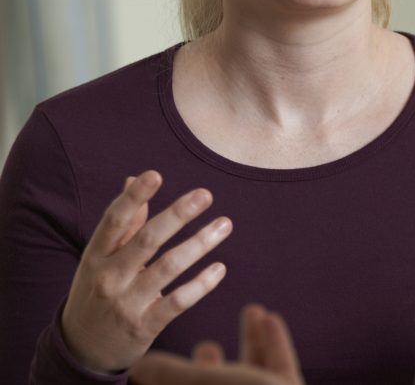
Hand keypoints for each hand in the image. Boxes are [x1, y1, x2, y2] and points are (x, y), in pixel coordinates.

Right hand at [61, 170, 232, 372]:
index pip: (114, 221)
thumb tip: (133, 178)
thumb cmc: (98, 290)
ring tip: (225, 224)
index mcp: (96, 255)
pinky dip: (201, 284)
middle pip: (147, 240)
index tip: (155, 174)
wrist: (82, 348)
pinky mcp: (145, 325)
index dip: (133, 197)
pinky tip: (220, 268)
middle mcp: (109, 277)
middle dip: (177, 215)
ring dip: (200, 243)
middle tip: (205, 194)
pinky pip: (178, 302)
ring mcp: (127, 303)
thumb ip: (123, 222)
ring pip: (168, 267)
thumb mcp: (100, 258)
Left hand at [130, 304, 304, 384]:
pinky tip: (271, 318)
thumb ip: (168, 374)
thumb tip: (140, 365)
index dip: (173, 376)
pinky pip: (280, 365)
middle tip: (204, 346)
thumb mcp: (197, 384)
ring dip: (251, 339)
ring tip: (252, 310)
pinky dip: (275, 341)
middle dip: (211, 365)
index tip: (163, 358)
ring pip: (253, 373)